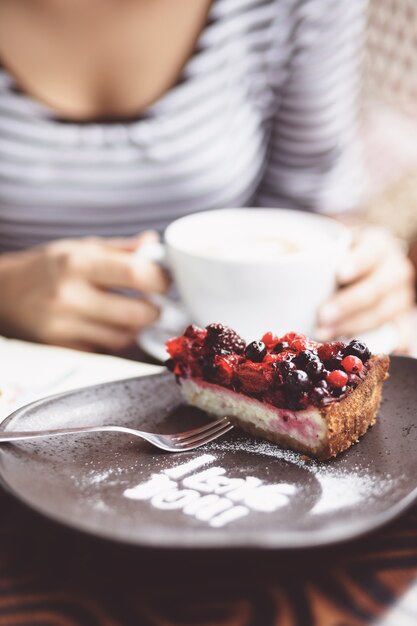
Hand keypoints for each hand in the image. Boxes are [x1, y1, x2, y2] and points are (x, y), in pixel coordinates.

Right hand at [0, 232, 169, 350]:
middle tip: (154, 303)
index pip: (137, 275)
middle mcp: (70, 295)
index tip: (166, 282)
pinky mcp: (60, 348)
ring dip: (135, 328)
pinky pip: (103, 349)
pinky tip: (107, 325)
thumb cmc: (48, 266)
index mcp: (78, 263)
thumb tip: (154, 243)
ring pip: (123, 337)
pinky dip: (113, 340)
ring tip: (131, 313)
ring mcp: (63, 326)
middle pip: (136, 314)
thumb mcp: (80, 247)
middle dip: (154, 311)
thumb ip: (120, 249)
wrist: (4, 292)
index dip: (162, 281)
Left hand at [316, 226, 414, 342]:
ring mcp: (400, 297)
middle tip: (322, 315)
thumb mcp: (331, 246)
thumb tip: (276, 260)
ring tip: (323, 334)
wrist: (367, 265)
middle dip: (348, 304)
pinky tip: (356, 349)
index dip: (358, 263)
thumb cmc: (341, 257)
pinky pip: (398, 335)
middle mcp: (394, 270)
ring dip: (352, 327)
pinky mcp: (401, 320)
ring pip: (382, 314)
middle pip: (376, 289)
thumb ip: (311, 252)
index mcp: (378, 246)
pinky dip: (381, 344)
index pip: (371, 253)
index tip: (339, 274)